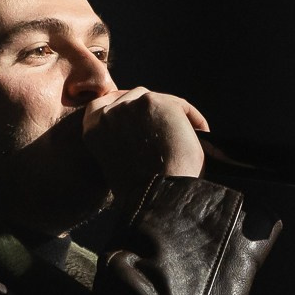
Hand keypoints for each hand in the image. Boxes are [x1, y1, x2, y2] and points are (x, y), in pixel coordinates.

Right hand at [81, 87, 209, 200]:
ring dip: (172, 116)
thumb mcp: (118, 160)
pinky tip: (201, 134)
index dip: (128, 109)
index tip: (144, 120)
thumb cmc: (141, 191)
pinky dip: (192, 118)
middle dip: (152, 112)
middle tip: (170, 130)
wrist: (155, 196)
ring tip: (185, 136)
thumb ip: (121, 139)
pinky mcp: (153, 103)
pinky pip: (179, 105)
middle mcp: (107, 112)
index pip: (106, 105)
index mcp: (93, 128)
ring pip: (157, 100)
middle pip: (134, 98)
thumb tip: (142, 127)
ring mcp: (130, 105)